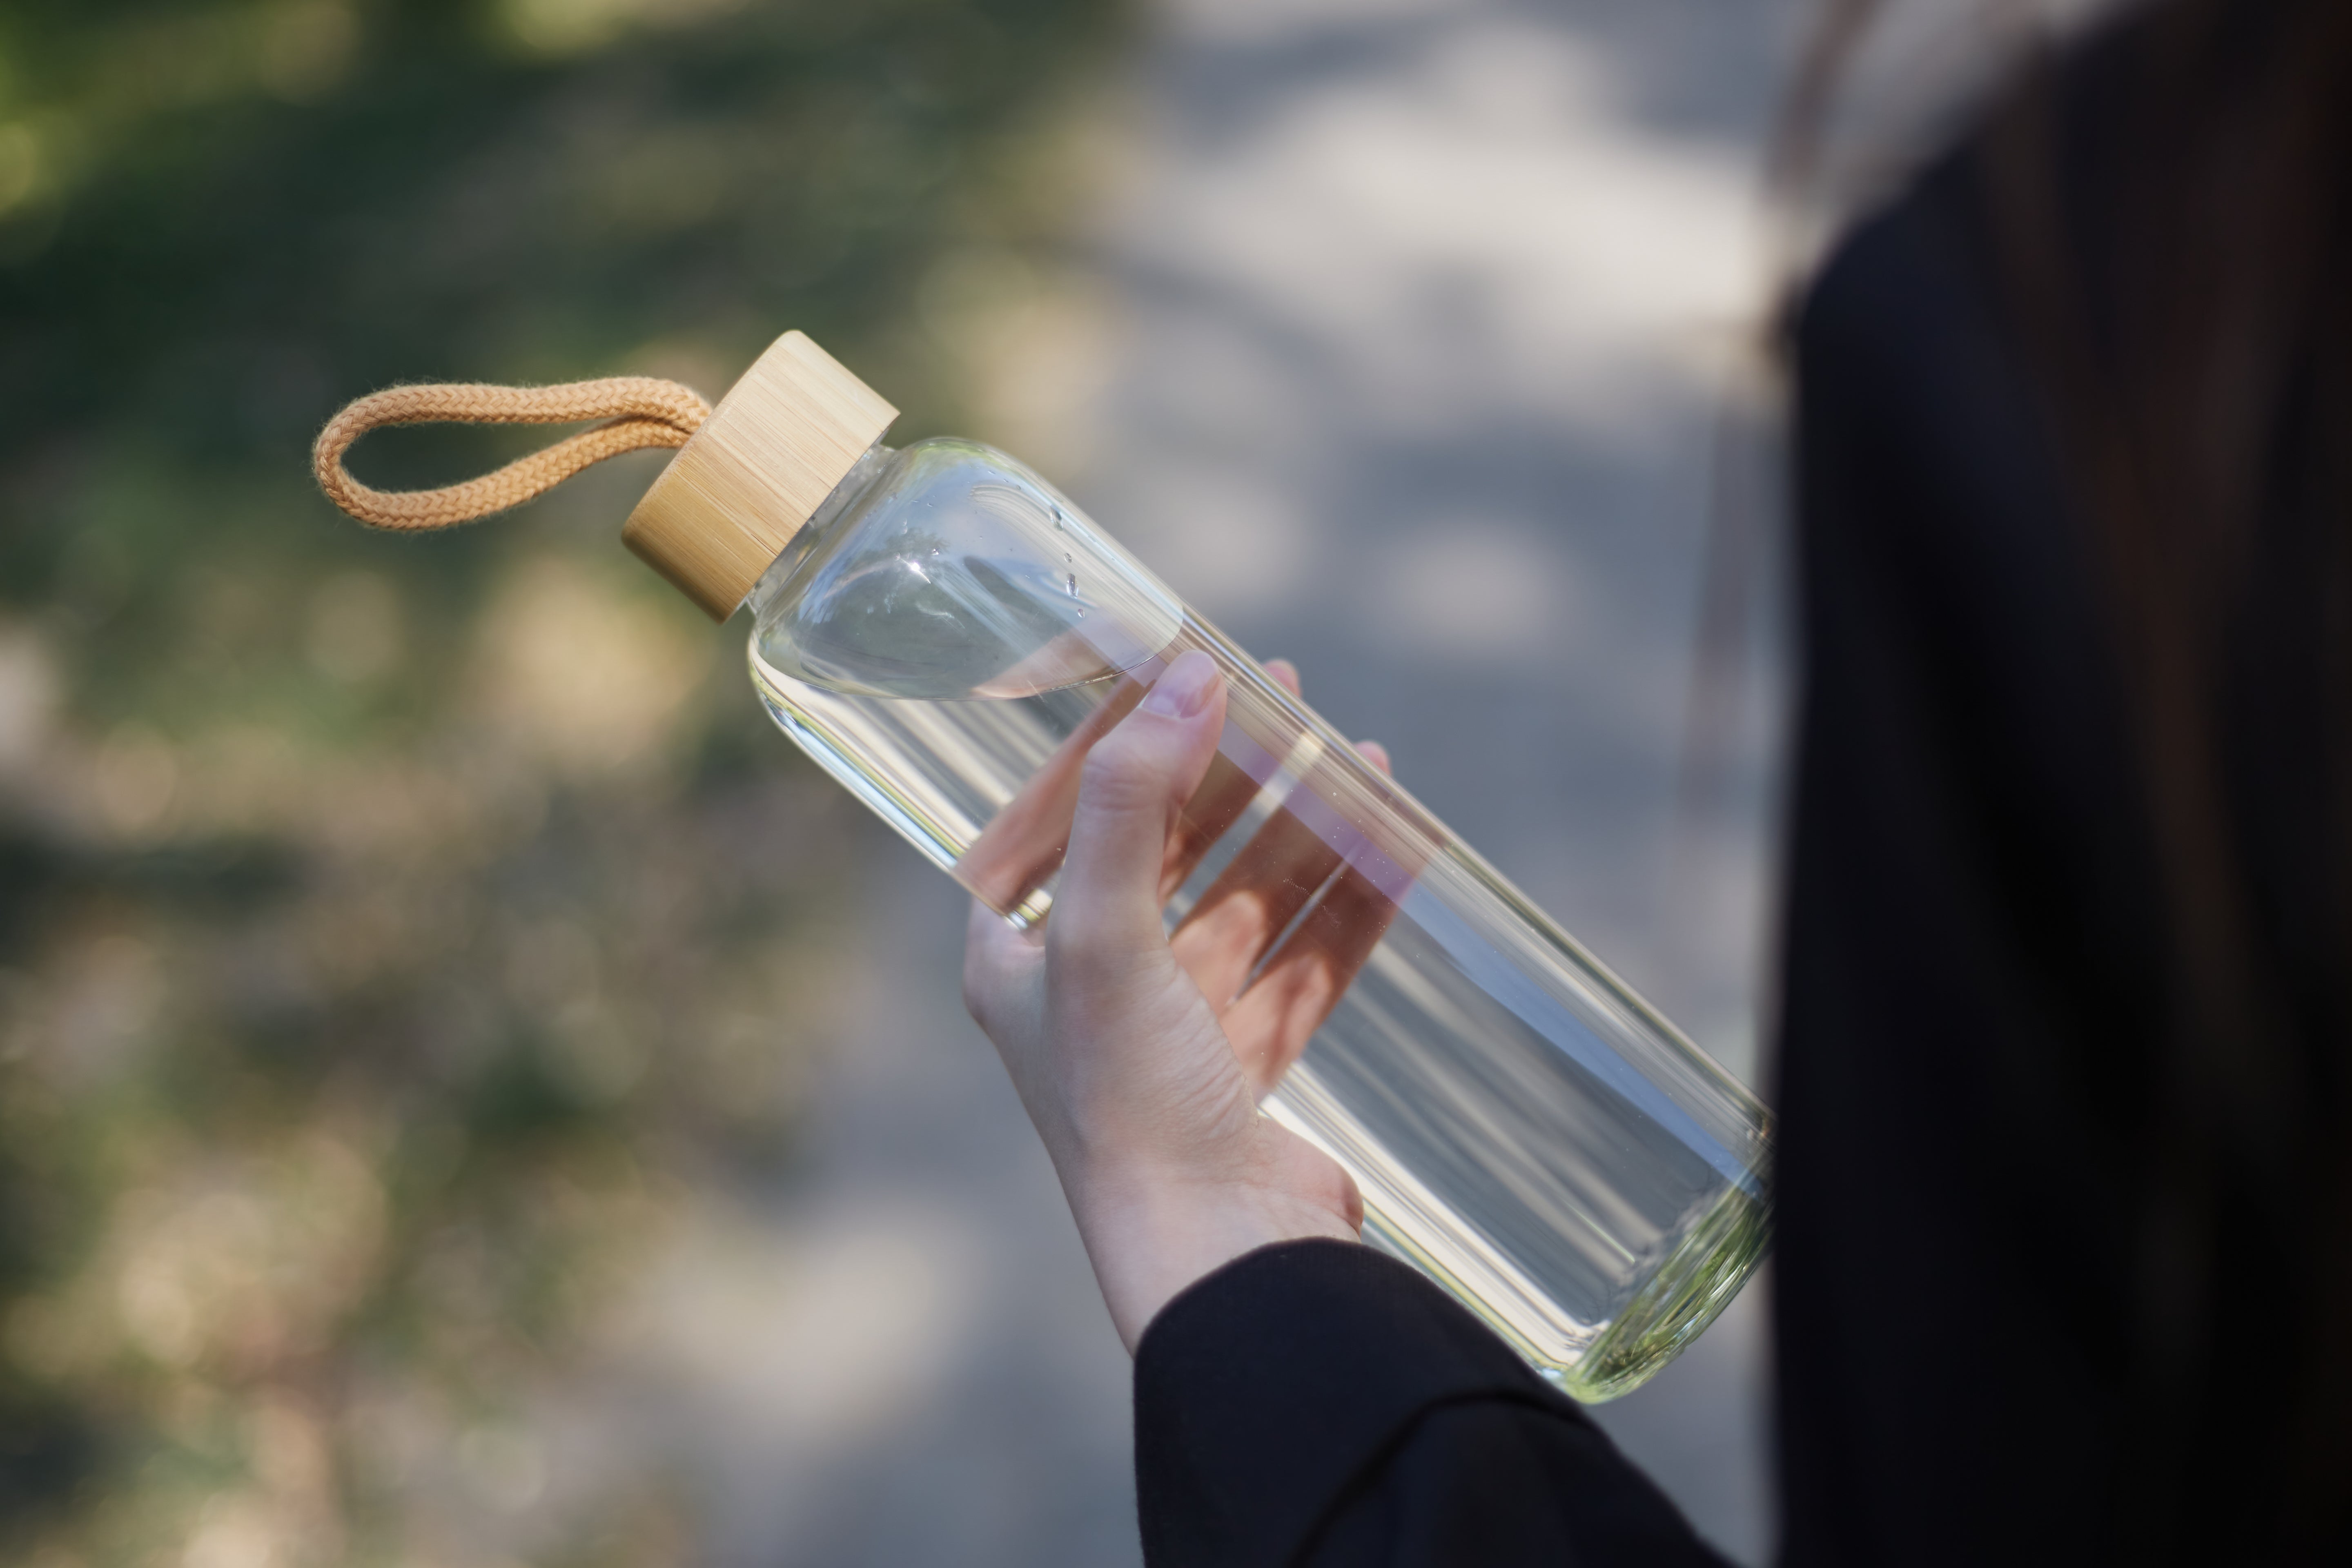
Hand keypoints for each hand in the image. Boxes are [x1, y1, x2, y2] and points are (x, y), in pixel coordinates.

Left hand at [962, 650, 1394, 1350]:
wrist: (1212, 1258)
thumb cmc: (1128, 1100)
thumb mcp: (1102, 933)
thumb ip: (1133, 799)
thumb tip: (1188, 682)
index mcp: (1019, 961)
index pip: (1063, 816)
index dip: (1120, 737)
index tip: (1178, 669)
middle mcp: (1088, 994)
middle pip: (1165, 849)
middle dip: (1226, 771)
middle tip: (1285, 693)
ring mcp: (1173, 1038)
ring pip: (1246, 903)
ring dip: (1303, 830)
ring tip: (1364, 760)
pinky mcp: (1249, 1076)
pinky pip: (1304, 966)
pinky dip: (1348, 906)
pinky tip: (1396, 848)